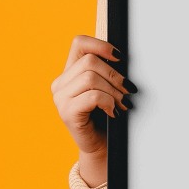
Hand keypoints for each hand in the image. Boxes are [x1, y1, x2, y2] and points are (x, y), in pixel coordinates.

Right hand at [51, 35, 130, 161]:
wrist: (102, 144)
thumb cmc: (106, 113)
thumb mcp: (106, 86)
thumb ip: (107, 70)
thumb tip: (123, 57)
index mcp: (69, 72)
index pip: (79, 43)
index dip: (101, 45)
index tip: (120, 58)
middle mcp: (60, 83)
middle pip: (89, 61)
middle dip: (115, 75)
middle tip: (128, 90)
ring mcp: (60, 98)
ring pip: (90, 78)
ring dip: (114, 90)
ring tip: (123, 103)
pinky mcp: (67, 112)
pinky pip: (93, 96)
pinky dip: (109, 102)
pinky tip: (114, 112)